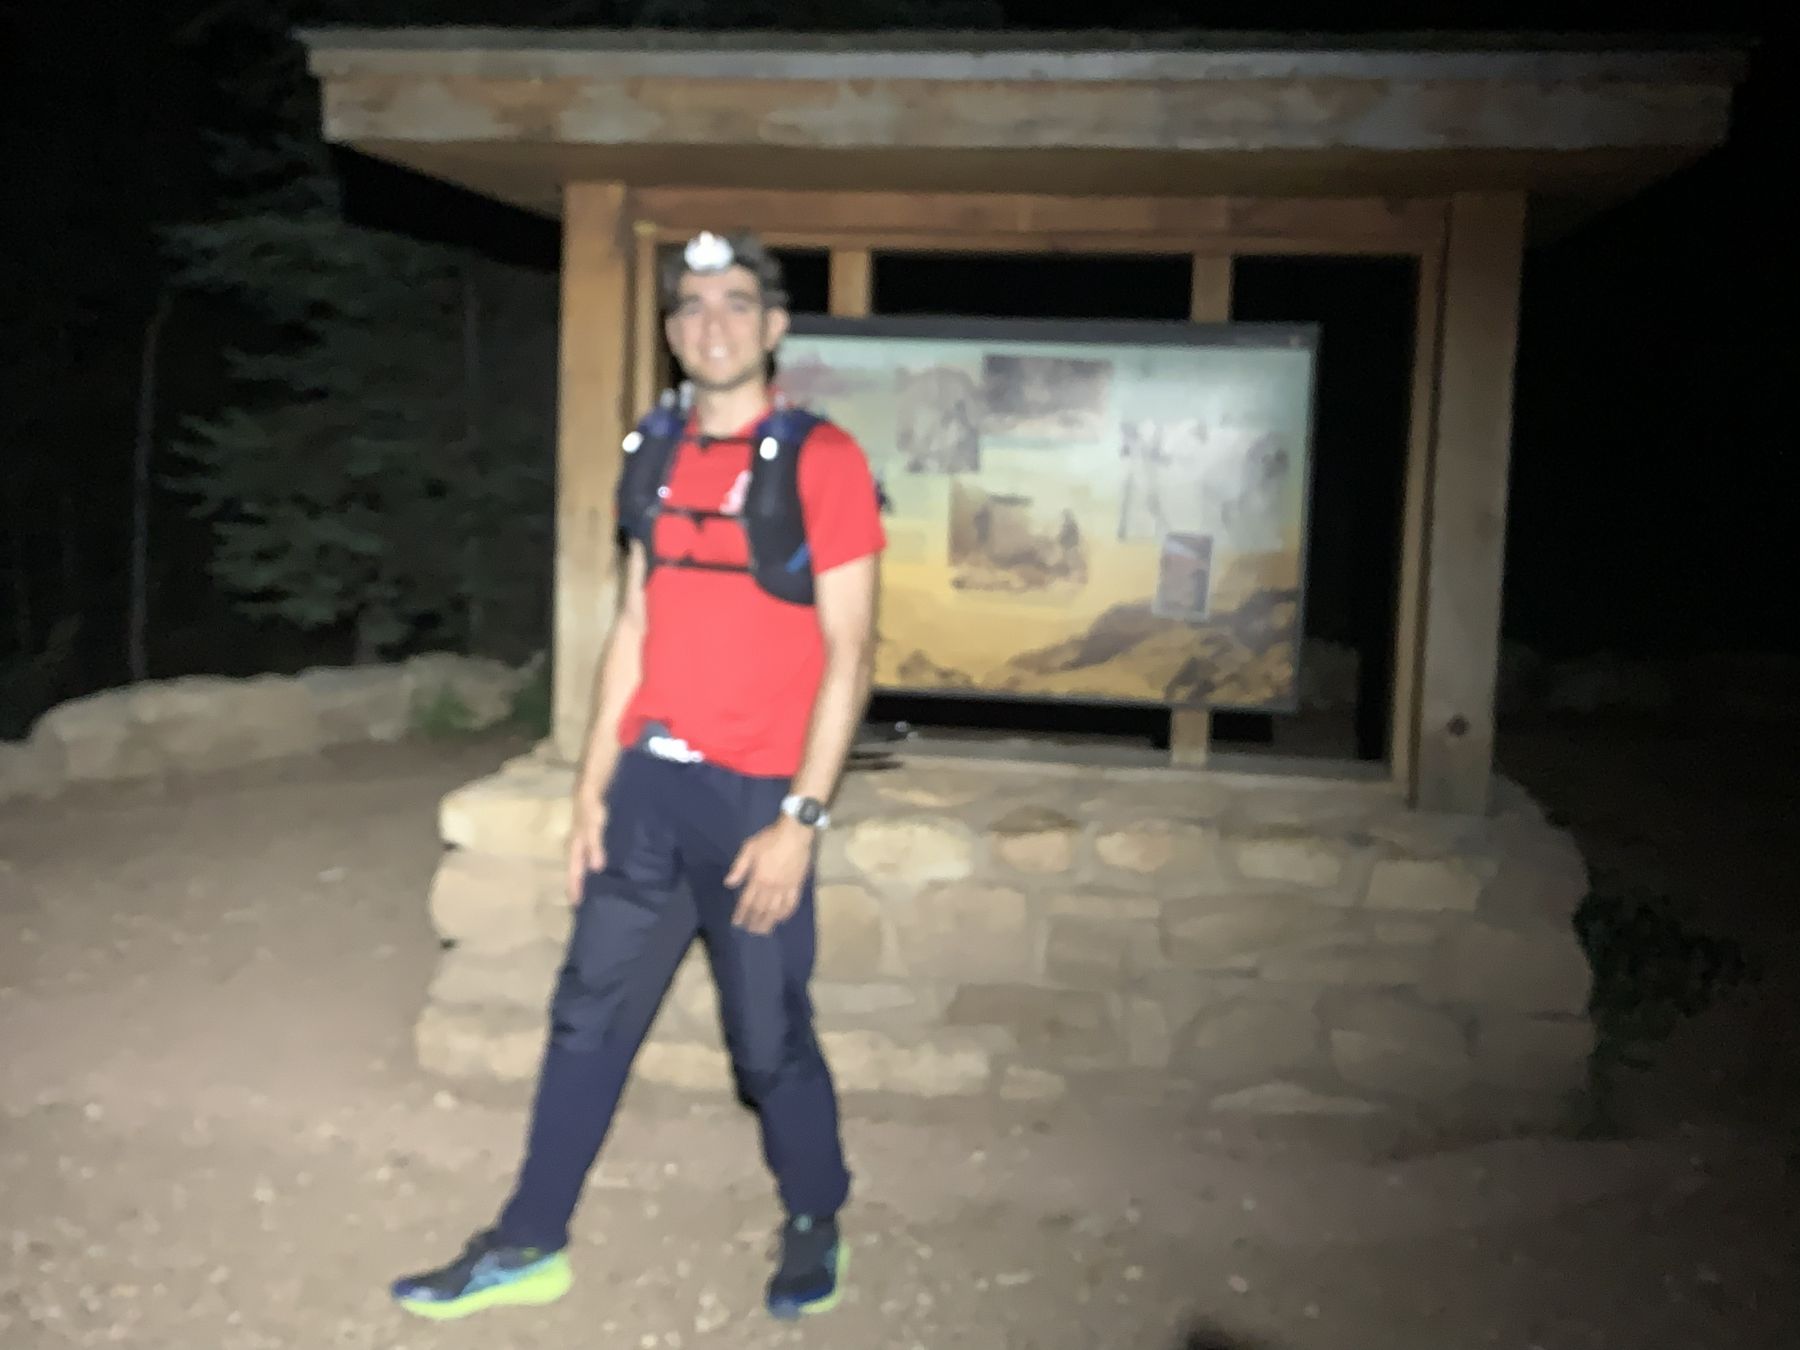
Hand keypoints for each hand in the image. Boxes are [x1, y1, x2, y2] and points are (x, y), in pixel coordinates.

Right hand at [565, 793, 606, 904]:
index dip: (575, 886)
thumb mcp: (593, 823)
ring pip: (583, 858)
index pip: (574, 870)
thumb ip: (595, 844)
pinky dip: (595, 858)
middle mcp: (578, 840)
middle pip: (576, 866)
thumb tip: (596, 869)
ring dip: (585, 871)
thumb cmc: (591, 801)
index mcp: (576, 842)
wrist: (592, 778)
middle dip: (577, 882)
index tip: (575, 905)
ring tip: (592, 886)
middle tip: (581, 901)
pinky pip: (593, 848)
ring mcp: (585, 833)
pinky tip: (603, 862)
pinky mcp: (594, 827)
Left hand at [725, 816, 815, 934]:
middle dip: (754, 922)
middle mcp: (771, 887)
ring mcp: (785, 887)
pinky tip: (782, 919)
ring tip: (764, 931)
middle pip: (761, 909)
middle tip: (751, 931)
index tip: (737, 923)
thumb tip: (729, 883)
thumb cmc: (770, 839)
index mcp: (758, 878)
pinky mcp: (797, 885)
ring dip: (769, 922)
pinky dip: (786, 913)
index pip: (747, 901)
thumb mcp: (749, 848)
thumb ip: (739, 867)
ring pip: (776, 910)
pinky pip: (792, 903)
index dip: (741, 913)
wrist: (794, 834)